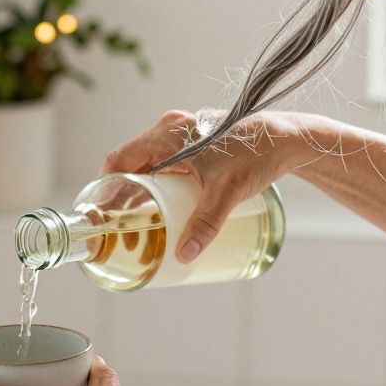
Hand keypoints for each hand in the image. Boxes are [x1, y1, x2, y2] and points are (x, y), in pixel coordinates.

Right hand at [101, 109, 305, 262]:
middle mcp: (170, 129)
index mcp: (168, 134)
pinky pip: (162, 162)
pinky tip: (156, 205)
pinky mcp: (193, 141)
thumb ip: (205, 224)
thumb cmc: (257, 155)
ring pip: (146, 164)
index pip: (120, 159)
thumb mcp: (227, 193)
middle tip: (115, 224)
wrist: (287, 138)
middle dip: (119, 195)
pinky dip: (153, 183)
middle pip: (130, 164)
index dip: (104, 187)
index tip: (98, 212)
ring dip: (136, 190)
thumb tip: (184, 256)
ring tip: (132, 221)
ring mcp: (181, 134)